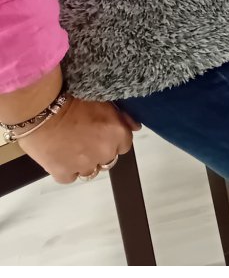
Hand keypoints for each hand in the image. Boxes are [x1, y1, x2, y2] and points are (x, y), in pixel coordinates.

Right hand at [17, 98, 139, 184]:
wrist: (44, 110)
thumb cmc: (73, 100)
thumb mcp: (104, 102)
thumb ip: (123, 118)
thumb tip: (136, 127)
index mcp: (118, 134)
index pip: (124, 145)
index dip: (112, 140)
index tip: (102, 135)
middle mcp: (105, 151)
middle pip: (108, 158)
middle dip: (99, 151)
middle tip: (84, 141)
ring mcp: (85, 164)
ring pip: (89, 170)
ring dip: (83, 162)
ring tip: (71, 148)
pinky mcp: (63, 173)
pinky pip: (69, 178)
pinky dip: (66, 171)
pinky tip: (60, 158)